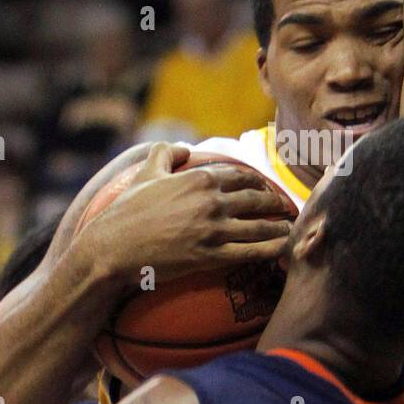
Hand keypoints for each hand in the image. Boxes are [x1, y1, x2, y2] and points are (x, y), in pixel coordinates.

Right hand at [77, 142, 294, 289]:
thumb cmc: (128, 211)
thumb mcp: (146, 173)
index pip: (241, 176)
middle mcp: (212, 201)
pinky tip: (283, 249)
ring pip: (259, 226)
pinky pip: (251, 252)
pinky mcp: (212, 255)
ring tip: (290, 228)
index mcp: (200, 178)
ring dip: (279, 227)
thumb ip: (165, 153)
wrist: (114, 247)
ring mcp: (214, 229)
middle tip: (286, 207)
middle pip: (256, 199)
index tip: (266, 188)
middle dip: (275, 203)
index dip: (258, 182)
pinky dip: (271, 250)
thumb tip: (182, 148)